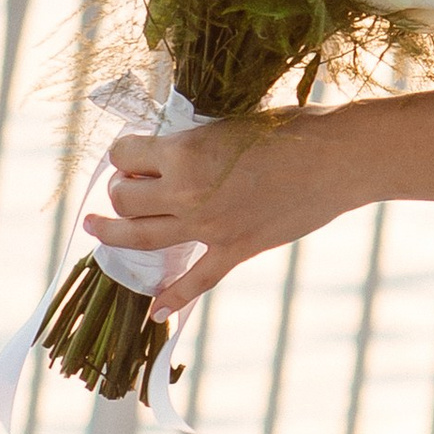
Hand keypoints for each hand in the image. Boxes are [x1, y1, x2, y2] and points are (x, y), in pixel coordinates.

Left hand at [84, 111, 358, 322]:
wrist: (337, 158)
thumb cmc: (290, 128)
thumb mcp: (229, 122)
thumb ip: (196, 142)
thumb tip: (172, 152)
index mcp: (183, 153)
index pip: (125, 155)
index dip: (123, 152)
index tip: (130, 152)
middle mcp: (187, 193)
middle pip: (124, 200)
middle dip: (117, 191)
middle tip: (124, 186)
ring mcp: (210, 227)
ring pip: (141, 238)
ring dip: (112, 234)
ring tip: (96, 230)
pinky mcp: (236, 249)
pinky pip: (196, 281)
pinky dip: (172, 298)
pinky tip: (154, 311)